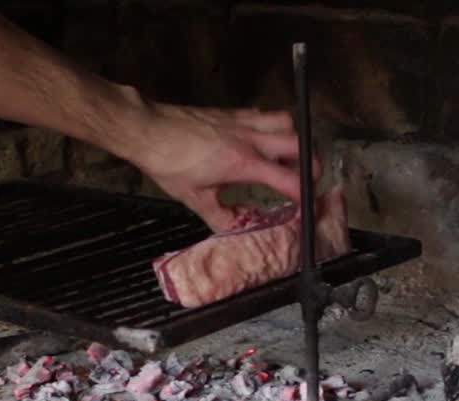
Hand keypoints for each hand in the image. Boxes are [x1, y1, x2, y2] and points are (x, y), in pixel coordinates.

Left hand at [126, 102, 321, 230]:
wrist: (148, 129)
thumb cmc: (168, 163)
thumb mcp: (194, 198)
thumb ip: (220, 217)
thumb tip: (236, 230)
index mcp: (242, 163)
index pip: (289, 179)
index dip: (304, 194)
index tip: (306, 204)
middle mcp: (249, 138)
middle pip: (299, 143)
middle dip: (310, 164)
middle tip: (305, 180)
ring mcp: (242, 121)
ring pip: (286, 122)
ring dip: (293, 139)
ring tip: (286, 158)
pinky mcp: (233, 112)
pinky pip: (265, 115)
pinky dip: (272, 128)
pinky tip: (262, 142)